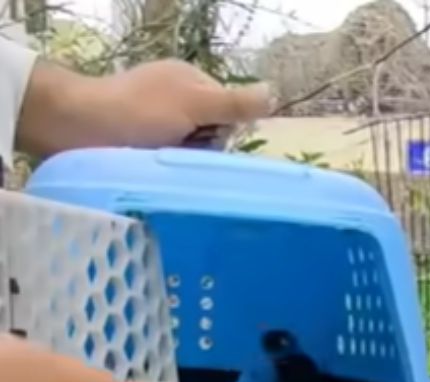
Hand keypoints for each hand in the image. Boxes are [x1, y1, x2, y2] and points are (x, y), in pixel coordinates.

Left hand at [17, 58, 272, 158]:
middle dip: (207, 148)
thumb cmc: (138, 112)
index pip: (233, 110)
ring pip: (196, 151)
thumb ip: (234, 103)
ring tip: (169, 165)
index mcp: (191, 81)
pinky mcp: (146, 146)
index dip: (228, 129)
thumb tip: (274, 92)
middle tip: (186, 152)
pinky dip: (172, 169)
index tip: (209, 138)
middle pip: (216, 132)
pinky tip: (162, 173)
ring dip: (188, 162)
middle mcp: (178, 101)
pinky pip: (175, 161)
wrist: (76, 129)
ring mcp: (161, 124)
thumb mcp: (193, 103)